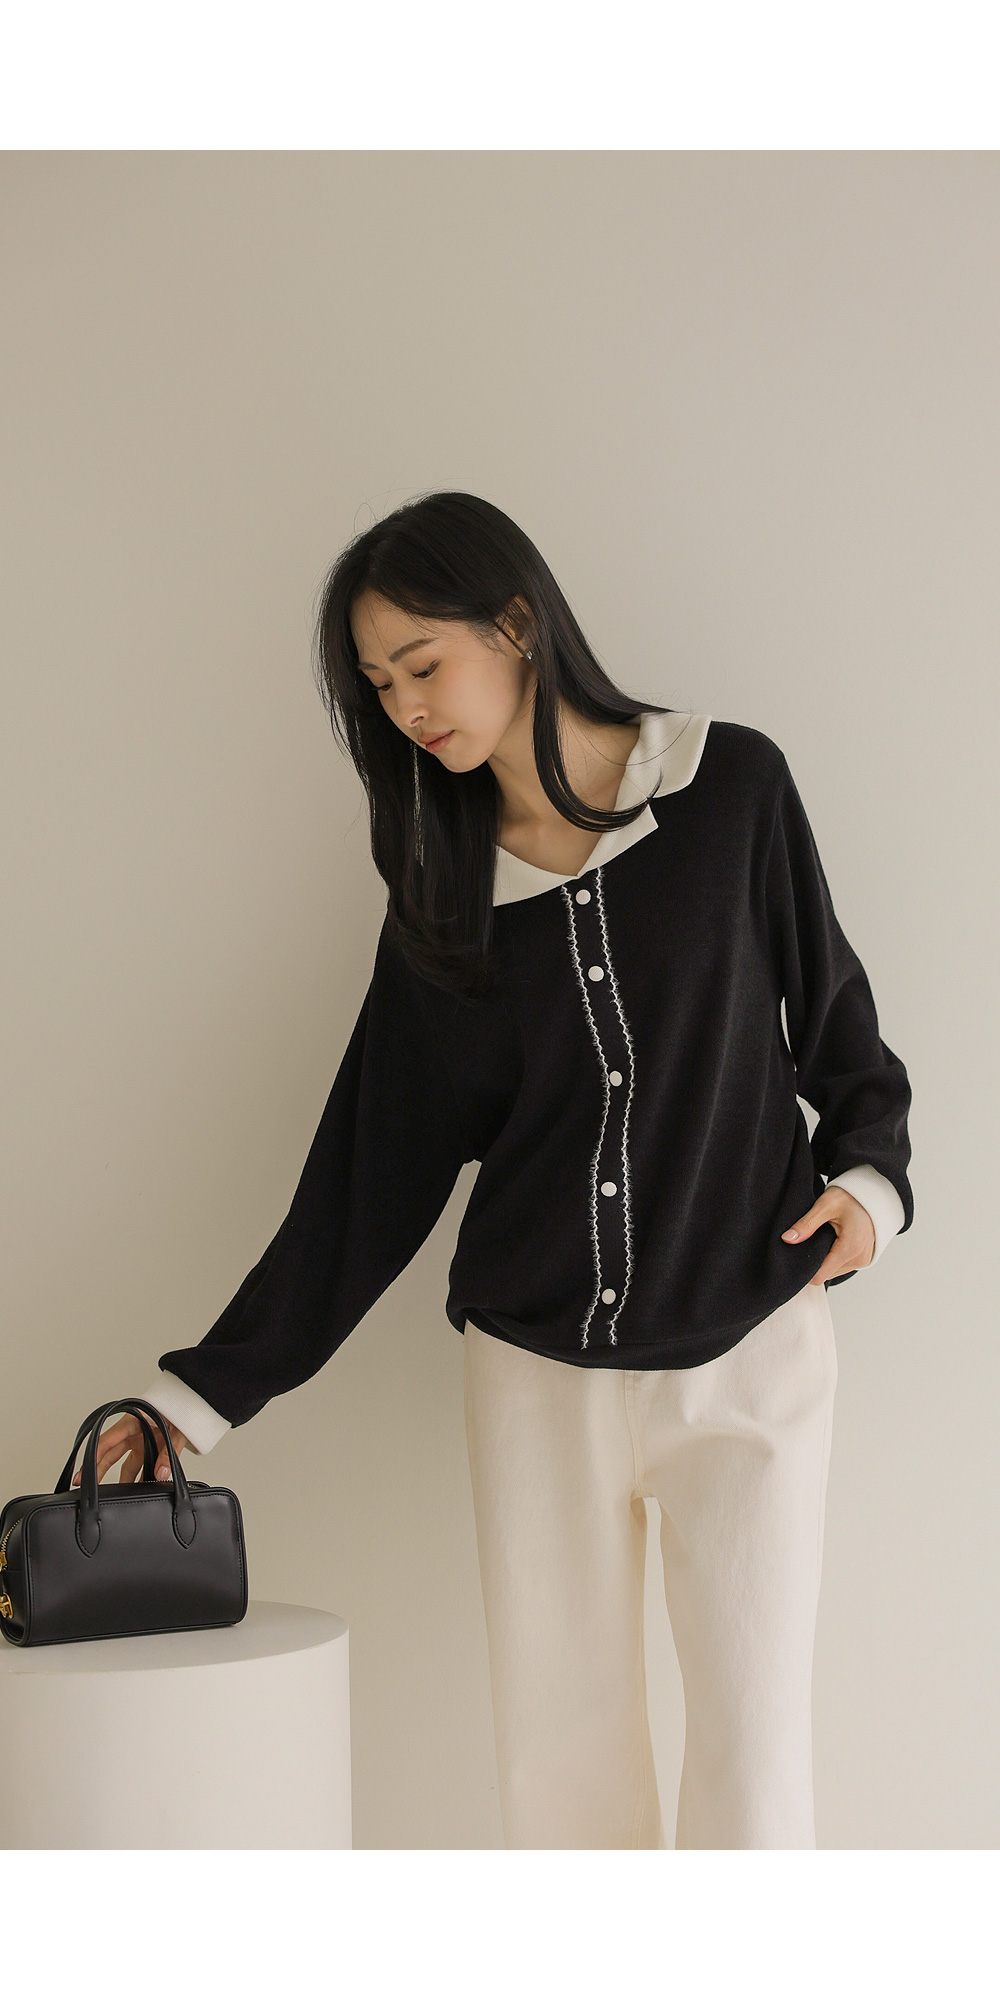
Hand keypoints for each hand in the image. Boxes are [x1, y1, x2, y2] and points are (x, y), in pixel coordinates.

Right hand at [71, 1413, 190, 1486]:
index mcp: (133, 1421)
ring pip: (125, 1464)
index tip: (83, 1472)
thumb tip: (161, 1473)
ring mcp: (141, 1441)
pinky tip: (138, 1491)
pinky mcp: (150, 1448)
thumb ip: (169, 1451)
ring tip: (114, 1497)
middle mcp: (133, 1432)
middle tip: (86, 1487)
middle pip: (110, 1454)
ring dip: (122, 1480)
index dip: (93, 1456)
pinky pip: (141, 1466)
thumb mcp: (177, 1429)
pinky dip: (140, 1478)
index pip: (107, 1440)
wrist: (193, 1403)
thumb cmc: (182, 1408)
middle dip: (98, 1471)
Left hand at [780, 1186, 875, 1283]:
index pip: (819, 1276)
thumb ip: (806, 1224)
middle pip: (825, 1275)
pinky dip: (833, 1259)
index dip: (804, 1270)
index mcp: (850, 1248)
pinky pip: (842, 1267)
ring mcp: (863, 1260)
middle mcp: (859, 1258)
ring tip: (821, 1240)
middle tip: (808, 1242)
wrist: (872, 1194)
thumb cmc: (850, 1197)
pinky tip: (830, 1243)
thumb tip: (787, 1239)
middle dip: (813, 1263)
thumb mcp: (824, 1205)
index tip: (794, 1256)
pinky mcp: (863, 1259)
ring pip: (833, 1272)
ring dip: (824, 1261)